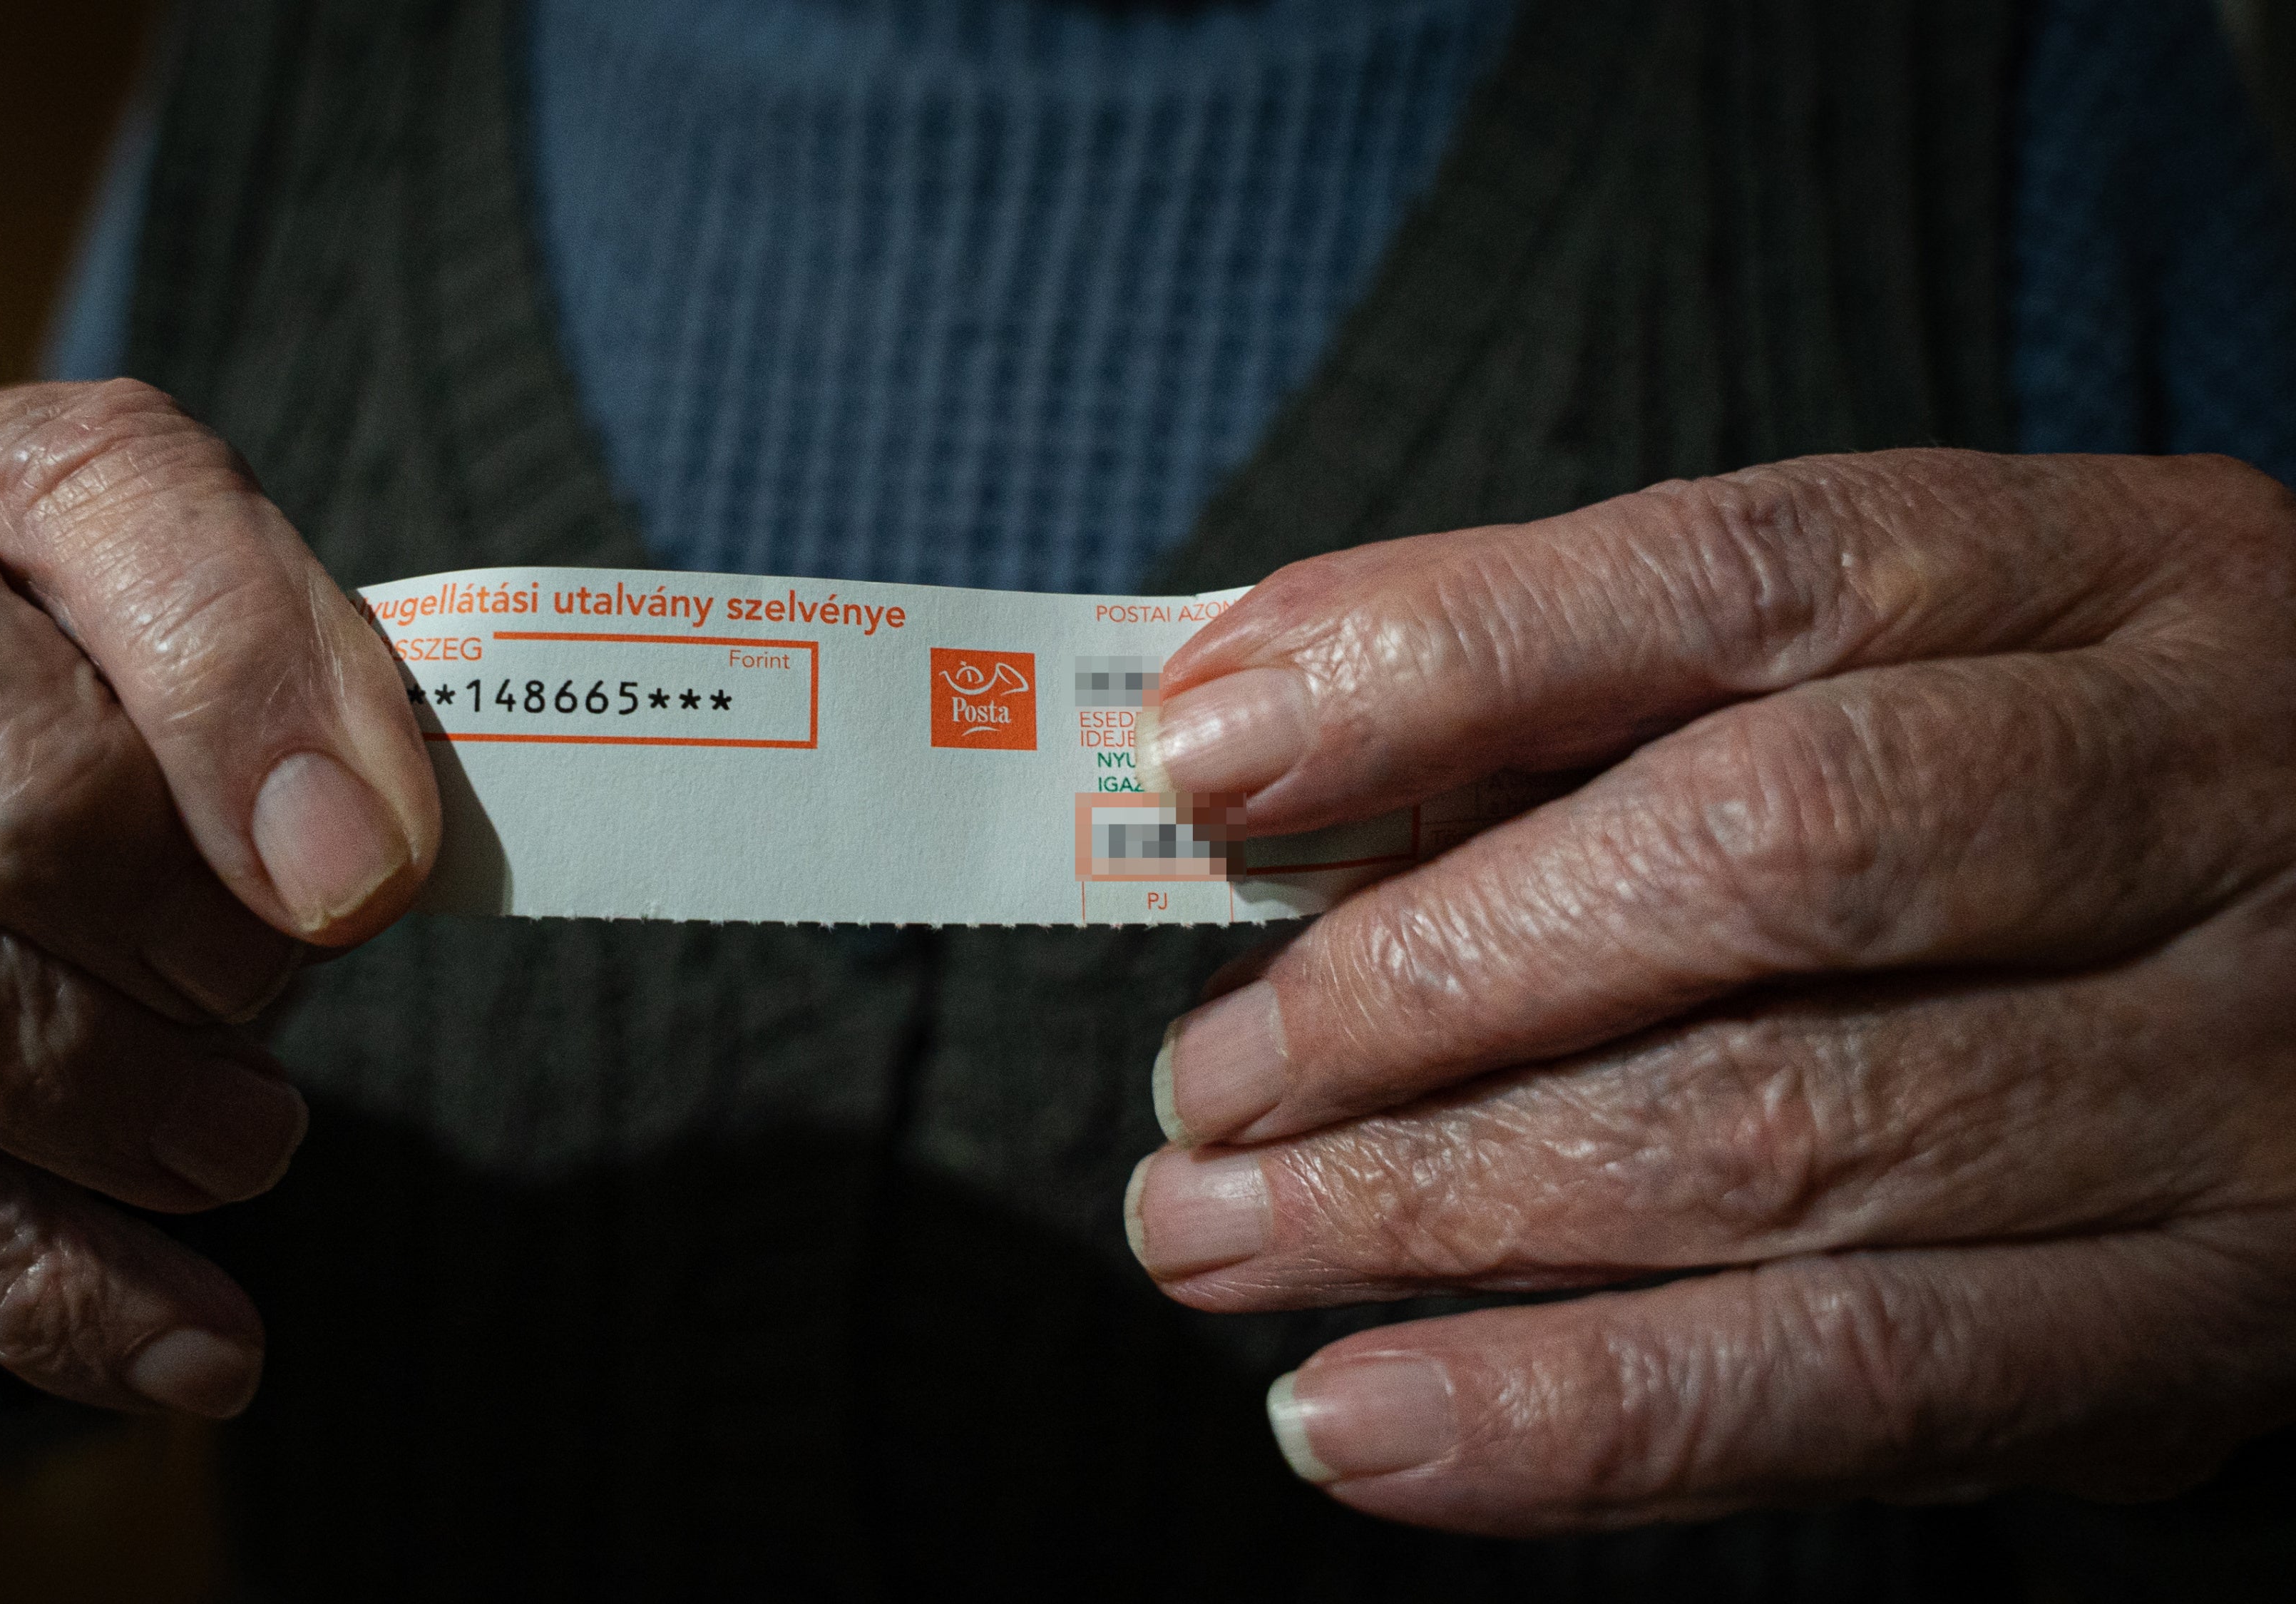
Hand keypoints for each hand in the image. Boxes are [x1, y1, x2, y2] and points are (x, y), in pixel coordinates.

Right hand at [0, 381, 438, 1416]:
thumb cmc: (73, 727)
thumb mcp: (214, 678)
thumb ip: (308, 717)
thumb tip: (359, 865)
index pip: (93, 495)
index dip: (239, 683)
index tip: (363, 880)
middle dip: (115, 880)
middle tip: (264, 999)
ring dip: (58, 1080)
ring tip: (236, 1151)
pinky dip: (4, 1272)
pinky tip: (171, 1341)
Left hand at [1123, 450, 2295, 1532]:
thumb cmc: (2028, 782)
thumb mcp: (1877, 647)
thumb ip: (1565, 649)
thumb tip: (1235, 697)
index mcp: (2104, 575)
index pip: (1740, 579)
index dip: (1447, 666)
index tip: (1206, 764)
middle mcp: (2200, 795)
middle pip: (1762, 857)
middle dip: (1423, 985)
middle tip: (1201, 1085)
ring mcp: (2235, 1072)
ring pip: (1781, 1135)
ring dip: (1441, 1209)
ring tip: (1217, 1239)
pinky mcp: (2211, 1316)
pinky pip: (1864, 1382)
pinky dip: (1580, 1417)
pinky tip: (1365, 1423)